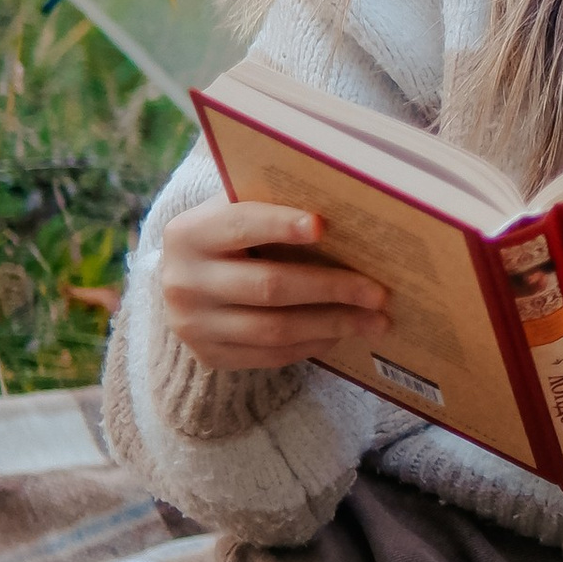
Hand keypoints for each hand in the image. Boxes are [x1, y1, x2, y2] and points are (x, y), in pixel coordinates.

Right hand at [157, 199, 387, 371]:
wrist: (185, 283)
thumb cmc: (228, 238)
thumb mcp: (234, 212)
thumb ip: (271, 205)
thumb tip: (345, 208)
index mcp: (189, 234)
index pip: (241, 226)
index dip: (281, 225)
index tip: (323, 226)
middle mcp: (184, 281)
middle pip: (268, 286)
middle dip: (331, 288)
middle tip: (378, 292)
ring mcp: (193, 325)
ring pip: (275, 329)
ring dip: (332, 325)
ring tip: (374, 321)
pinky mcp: (209, 355)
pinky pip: (271, 355)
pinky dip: (312, 344)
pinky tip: (340, 333)